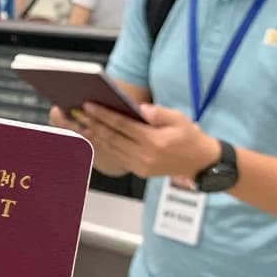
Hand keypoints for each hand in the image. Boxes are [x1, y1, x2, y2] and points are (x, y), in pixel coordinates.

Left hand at [53, 102, 218, 180]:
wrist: (201, 163)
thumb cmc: (189, 136)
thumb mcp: (180, 119)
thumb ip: (160, 113)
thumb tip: (140, 109)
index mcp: (155, 141)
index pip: (123, 125)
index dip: (103, 115)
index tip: (88, 105)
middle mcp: (145, 155)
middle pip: (111, 137)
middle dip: (91, 124)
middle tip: (75, 112)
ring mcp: (140, 165)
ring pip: (110, 148)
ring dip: (92, 135)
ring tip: (78, 122)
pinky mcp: (138, 171)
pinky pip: (116, 156)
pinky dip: (102, 145)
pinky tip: (92, 135)